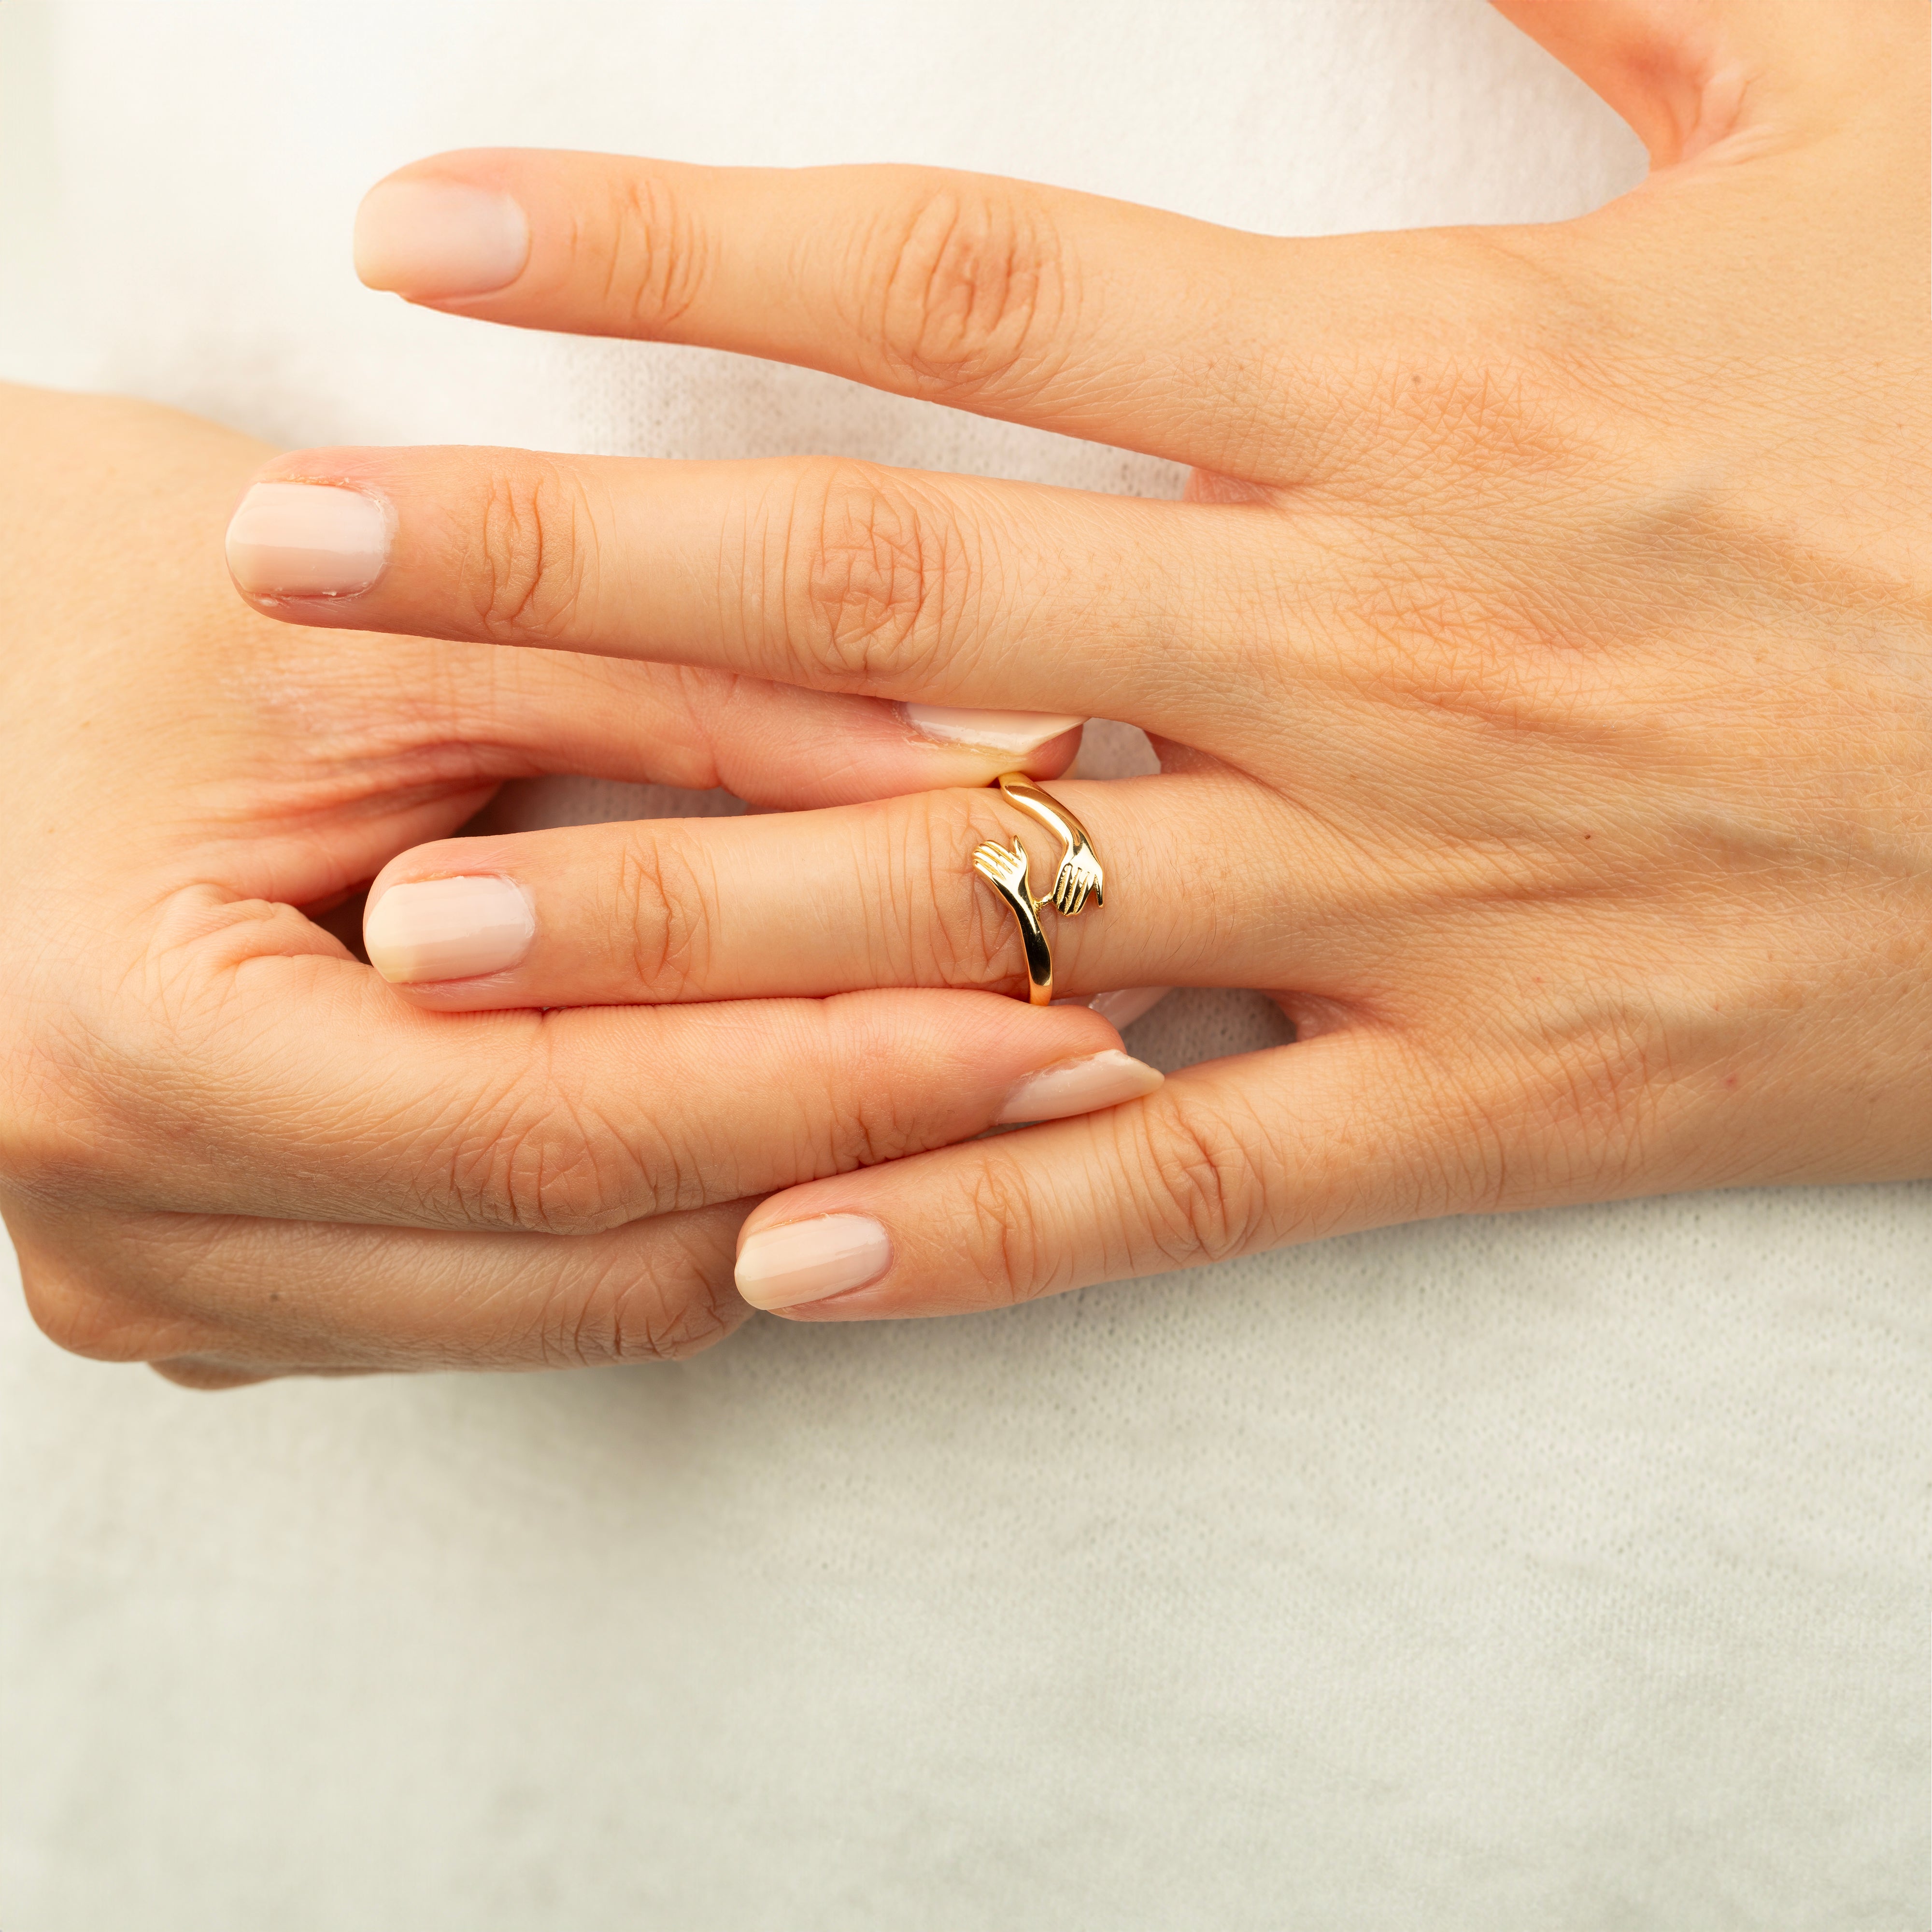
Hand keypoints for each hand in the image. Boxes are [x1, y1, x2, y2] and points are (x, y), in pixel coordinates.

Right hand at [0, 385, 1133, 1383]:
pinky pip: (512, 1293)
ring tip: (988, 1083)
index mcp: (132, 1059)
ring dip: (789, 1197)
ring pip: (570, 1303)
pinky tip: (809, 1115)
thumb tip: (995, 765)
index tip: (1055, 1020)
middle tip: (1082, 1057)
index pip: (564, 1130)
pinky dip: (672, 1211)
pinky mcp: (226, 1284)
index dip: (837, 1083)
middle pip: (584, 1249)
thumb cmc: (105, 599)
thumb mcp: (395, 628)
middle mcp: (129, 1228)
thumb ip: (690, 696)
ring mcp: (171, 1283)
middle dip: (855, 1157)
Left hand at [230, 0, 1929, 1320]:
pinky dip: (980, 1221)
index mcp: (1425, 389)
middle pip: (874, 591)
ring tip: (431, 931)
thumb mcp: (1865, 120)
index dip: (671, 243)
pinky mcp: (1497, 1097)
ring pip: (974, 914)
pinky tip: (774, 1245)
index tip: (433, 240)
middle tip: (300, 576)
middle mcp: (1362, 647)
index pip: (954, 289)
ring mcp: (1414, 902)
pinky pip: (1182, 1178)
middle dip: (558, 573)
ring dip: (676, 923)